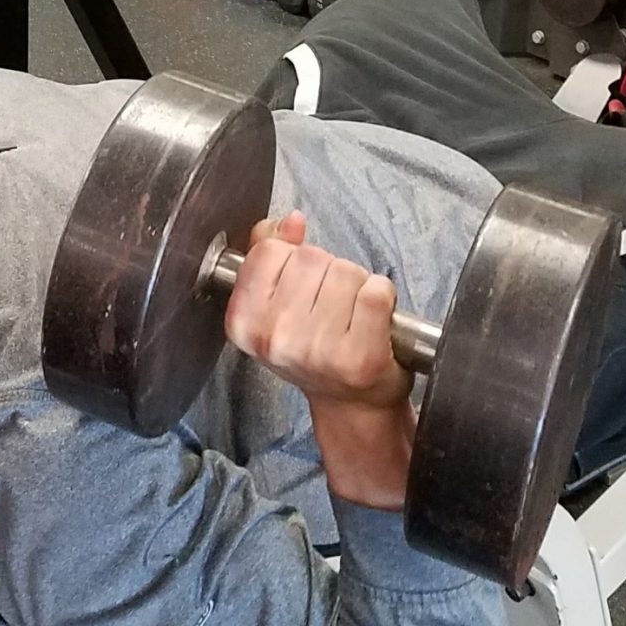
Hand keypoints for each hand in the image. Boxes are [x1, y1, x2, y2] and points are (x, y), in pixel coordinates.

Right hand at [224, 213, 416, 509]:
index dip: (292, 259)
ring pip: (345, 270)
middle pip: (310, 257)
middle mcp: (275, 338)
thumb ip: (269, 252)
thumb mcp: (275, 303)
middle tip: (328, 308)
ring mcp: (316, 349)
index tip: (298, 287)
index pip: (270, 251)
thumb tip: (290, 221)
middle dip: (326, 272)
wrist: (350, 403)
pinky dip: (383, 297)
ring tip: (349, 317)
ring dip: (355, 286)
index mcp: (243, 322)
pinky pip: (376, 290)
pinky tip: (372, 322)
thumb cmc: (312, 348)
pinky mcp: (360, 355)